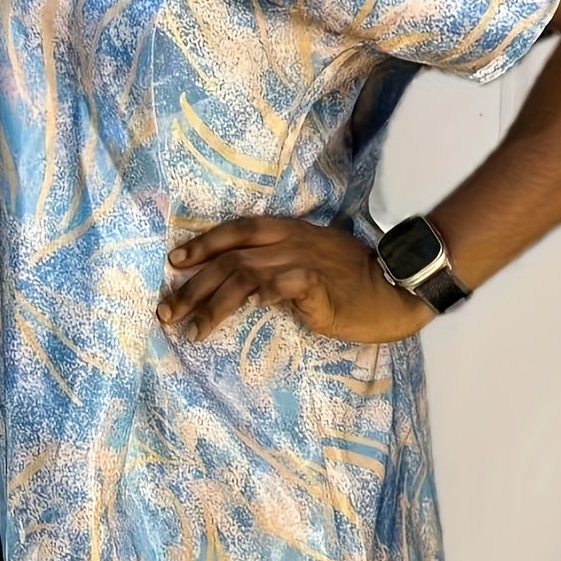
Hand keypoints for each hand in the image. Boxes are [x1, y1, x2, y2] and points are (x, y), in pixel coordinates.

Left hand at [156, 216, 435, 346]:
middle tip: (167, 310)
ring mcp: (304, 263)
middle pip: (230, 259)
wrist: (393, 288)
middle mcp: (290, 243)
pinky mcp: (319, 288)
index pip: (236, 230)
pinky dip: (264, 294)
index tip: (174, 262)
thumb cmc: (352, 278)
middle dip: (193, 286)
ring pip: (245, 275)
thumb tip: (241, 278)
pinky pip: (285, 286)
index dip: (203, 244)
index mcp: (287, 232)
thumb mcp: (312, 255)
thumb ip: (278, 259)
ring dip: (213, 304)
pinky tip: (247, 311)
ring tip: (192, 329)